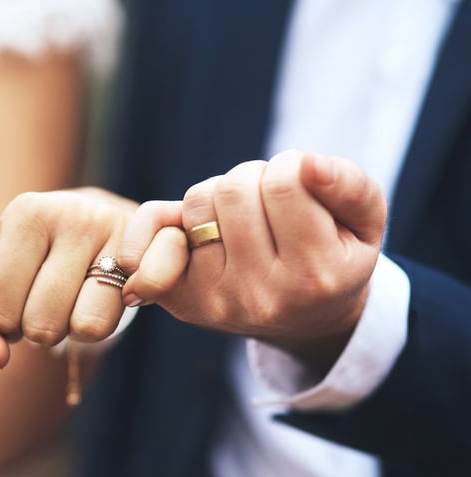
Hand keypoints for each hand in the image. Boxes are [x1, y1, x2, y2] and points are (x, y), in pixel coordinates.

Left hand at [0, 187, 137, 368]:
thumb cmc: (24, 263)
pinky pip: (123, 320)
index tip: (19, 293)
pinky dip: (110, 321)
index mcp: (24, 212)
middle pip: (42, 326)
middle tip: (50, 297)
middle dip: (40, 328)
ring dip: (76, 329)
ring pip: (86, 329)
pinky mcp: (156, 250)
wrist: (91, 225)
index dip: (5, 322)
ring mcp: (118, 229)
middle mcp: (73, 212)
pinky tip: (111, 296)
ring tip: (76, 296)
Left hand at [119, 151, 386, 371]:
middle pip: (234, 190)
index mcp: (314, 276)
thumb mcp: (364, 223)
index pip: (284, 183)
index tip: (300, 181)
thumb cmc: (334, 256)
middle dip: (254, 178)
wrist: (303, 318)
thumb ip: (350, 186)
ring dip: (220, 194)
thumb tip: (309, 164)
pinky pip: (153, 230)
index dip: (292, 165)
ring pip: (198, 201)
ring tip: (243, 216)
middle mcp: (260, 295)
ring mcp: (215, 299)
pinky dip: (166, 217)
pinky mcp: (180, 297)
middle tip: (269, 199)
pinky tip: (191, 229)